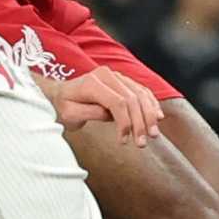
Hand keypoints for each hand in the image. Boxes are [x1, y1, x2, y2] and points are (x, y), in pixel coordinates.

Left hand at [50, 66, 164, 145]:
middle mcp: (106, 75)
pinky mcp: (123, 80)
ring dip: (150, 115)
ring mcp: (116, 76)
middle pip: (132, 98)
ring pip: (140, 94)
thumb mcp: (70, 114)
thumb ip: (90, 113)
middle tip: (142, 143)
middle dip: (140, 122)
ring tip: (153, 134)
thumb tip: (111, 116)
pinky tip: (158, 116)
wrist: (60, 94)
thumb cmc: (63, 106)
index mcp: (92, 82)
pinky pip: (142, 90)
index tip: (124, 141)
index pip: (117, 102)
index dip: (125, 122)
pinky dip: (151, 104)